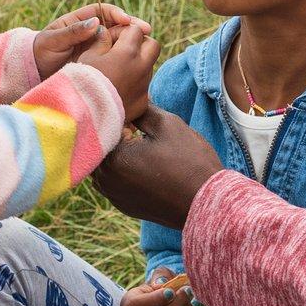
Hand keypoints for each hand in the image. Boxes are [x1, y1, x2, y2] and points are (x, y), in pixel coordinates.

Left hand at [32, 3, 150, 80]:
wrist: (34, 72)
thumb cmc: (40, 52)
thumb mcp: (53, 41)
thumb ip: (73, 32)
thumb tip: (96, 23)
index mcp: (80, 20)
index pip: (103, 11)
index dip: (116, 13)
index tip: (126, 20)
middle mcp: (91, 31)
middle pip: (116, 24)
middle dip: (131, 25)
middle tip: (146, 30)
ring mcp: (96, 46)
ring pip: (119, 40)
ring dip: (132, 40)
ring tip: (146, 44)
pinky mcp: (99, 61)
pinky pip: (115, 55)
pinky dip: (126, 55)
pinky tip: (136, 60)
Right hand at [78, 19, 159, 120]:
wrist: (83, 114)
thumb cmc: (82, 81)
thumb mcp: (87, 55)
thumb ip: (100, 41)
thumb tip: (106, 33)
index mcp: (128, 52)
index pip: (135, 30)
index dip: (123, 31)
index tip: (111, 39)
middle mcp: (141, 68)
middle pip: (152, 45)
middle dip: (140, 43)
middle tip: (124, 49)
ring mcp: (144, 87)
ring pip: (149, 67)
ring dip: (138, 64)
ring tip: (117, 71)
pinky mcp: (143, 103)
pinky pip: (143, 87)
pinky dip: (135, 84)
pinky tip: (118, 89)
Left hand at [92, 108, 222, 227]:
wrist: (206, 204)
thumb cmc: (189, 161)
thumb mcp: (167, 124)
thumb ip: (141, 110)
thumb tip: (129, 100)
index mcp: (112, 159)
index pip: (101, 126)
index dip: (116, 112)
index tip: (131, 105)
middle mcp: (105, 180)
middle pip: (99, 146)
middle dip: (113, 132)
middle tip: (133, 121)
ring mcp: (113, 196)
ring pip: (104, 165)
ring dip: (116, 151)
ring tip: (137, 139)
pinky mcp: (124, 206)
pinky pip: (114, 181)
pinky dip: (122, 169)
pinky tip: (142, 161)